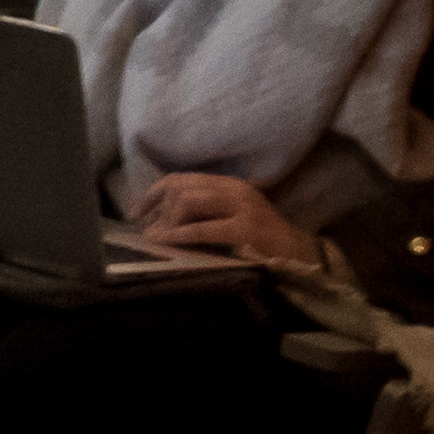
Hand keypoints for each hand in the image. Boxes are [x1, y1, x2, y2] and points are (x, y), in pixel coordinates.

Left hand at [132, 171, 321, 270]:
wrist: (298, 255)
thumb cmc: (258, 240)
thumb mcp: (228, 217)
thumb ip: (201, 212)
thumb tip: (157, 219)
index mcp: (228, 185)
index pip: (181, 179)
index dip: (153, 194)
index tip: (135, 212)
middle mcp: (234, 190)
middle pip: (180, 188)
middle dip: (160, 210)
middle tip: (153, 232)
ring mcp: (242, 207)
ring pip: (188, 202)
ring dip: (167, 222)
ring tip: (159, 238)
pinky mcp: (246, 229)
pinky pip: (202, 229)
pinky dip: (180, 235)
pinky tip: (168, 241)